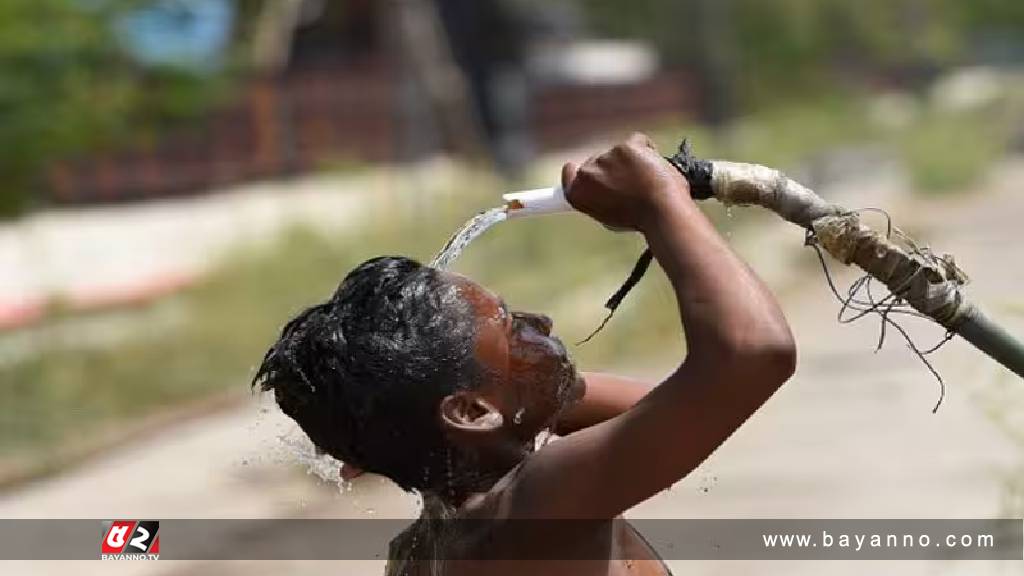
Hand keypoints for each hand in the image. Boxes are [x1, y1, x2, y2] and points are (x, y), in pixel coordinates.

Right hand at [561, 133, 689, 231]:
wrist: (660, 210)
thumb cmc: (639, 219)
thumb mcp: (607, 215)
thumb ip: (598, 197)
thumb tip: (606, 186)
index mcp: (578, 193)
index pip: (570, 173)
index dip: (582, 171)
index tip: (593, 173)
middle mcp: (586, 173)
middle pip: (597, 161)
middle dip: (612, 168)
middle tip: (631, 185)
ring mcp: (605, 157)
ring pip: (618, 153)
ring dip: (631, 161)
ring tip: (646, 181)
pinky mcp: (626, 146)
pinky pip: (637, 142)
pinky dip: (646, 150)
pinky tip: (654, 168)